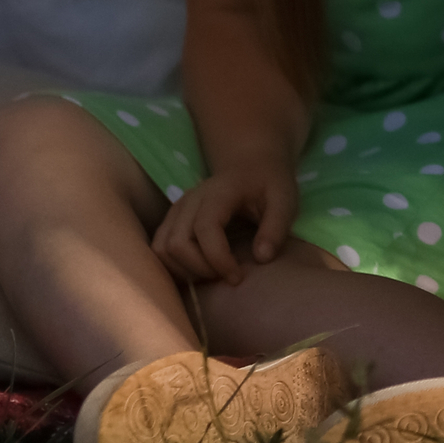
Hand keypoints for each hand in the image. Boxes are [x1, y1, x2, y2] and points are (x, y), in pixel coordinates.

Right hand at [151, 164, 297, 285]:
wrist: (250, 166)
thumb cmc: (268, 185)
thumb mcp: (284, 200)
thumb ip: (276, 227)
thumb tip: (262, 258)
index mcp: (218, 193)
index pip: (205, 229)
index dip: (218, 259)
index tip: (238, 277)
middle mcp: (190, 200)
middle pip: (177, 243)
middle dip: (200, 269)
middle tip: (226, 276)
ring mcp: (177, 209)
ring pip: (162, 248)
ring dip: (183, 270)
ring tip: (212, 275)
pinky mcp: (171, 219)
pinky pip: (159, 248)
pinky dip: (173, 266)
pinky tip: (197, 272)